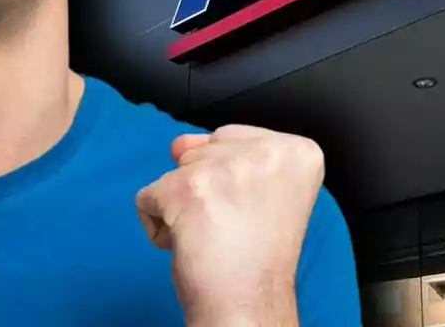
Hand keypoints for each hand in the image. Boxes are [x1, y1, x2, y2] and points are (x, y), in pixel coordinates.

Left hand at [135, 124, 324, 326]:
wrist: (249, 308)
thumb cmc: (259, 262)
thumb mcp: (266, 195)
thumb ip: (228, 155)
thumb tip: (179, 143)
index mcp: (298, 152)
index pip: (234, 137)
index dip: (231, 181)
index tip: (249, 212)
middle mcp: (267, 151)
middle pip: (205, 150)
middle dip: (207, 188)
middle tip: (233, 227)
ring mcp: (224, 168)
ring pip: (176, 170)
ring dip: (183, 206)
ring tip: (213, 237)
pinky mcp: (186, 188)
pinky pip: (147, 196)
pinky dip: (158, 226)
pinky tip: (189, 246)